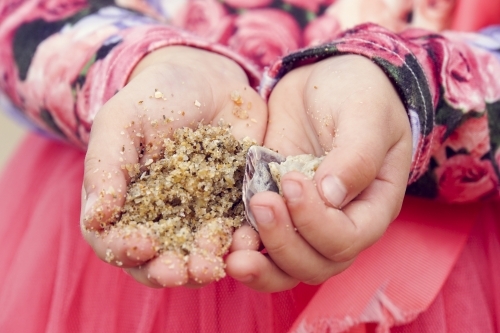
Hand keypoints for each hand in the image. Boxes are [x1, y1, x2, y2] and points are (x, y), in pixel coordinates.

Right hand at [80, 46, 266, 287]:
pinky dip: (245, 241)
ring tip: (214, 261)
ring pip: (201, 255)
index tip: (140, 244)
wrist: (208, 81)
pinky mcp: (237, 207)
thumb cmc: (155, 99)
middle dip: (169, 271)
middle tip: (180, 271)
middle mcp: (164, 221)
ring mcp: (202, 217)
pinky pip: (241, 231)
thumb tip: (97, 218)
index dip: (124, 251)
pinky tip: (249, 239)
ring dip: (207, 263)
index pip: (115, 243)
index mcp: (127, 207)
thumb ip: (105, 167)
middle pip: (161, 261)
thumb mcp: (121, 122)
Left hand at [226, 55, 412, 291]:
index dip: (318, 222)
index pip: (349, 238)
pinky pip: (260, 242)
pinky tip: (223, 243)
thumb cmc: (356, 92)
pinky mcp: (273, 206)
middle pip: (317, 263)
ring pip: (288, 266)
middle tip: (261, 204)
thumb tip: (330, 196)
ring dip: (262, 266)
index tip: (292, 181)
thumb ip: (356, 155)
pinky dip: (243, 249)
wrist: (322, 82)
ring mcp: (304, 219)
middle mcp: (340, 221)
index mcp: (372, 204)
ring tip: (234, 255)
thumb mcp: (365, 113)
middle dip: (285, 243)